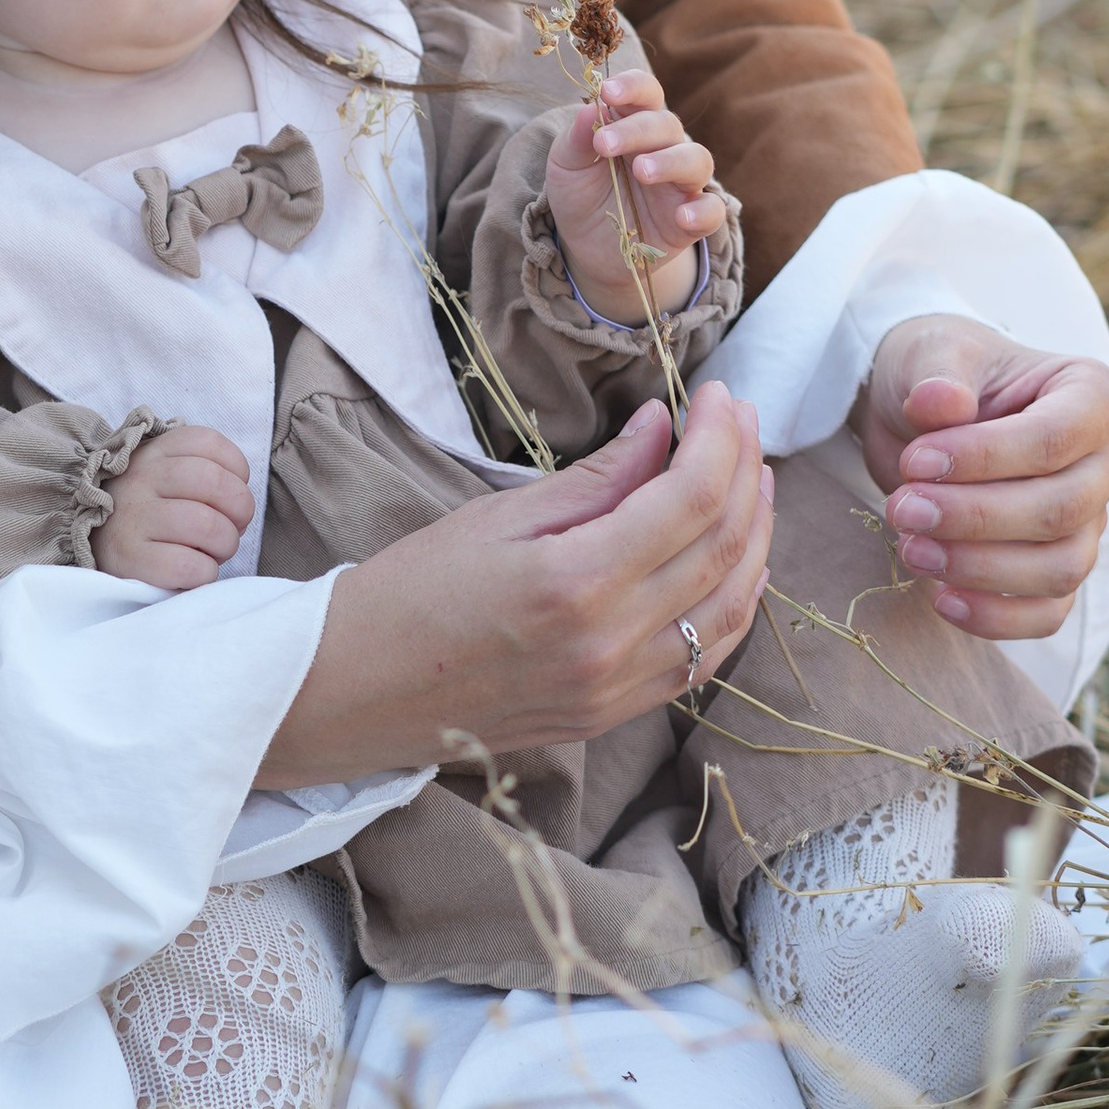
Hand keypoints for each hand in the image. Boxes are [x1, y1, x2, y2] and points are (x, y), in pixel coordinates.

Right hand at [94, 424, 253, 591]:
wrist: (91, 544)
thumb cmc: (146, 512)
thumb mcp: (163, 476)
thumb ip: (203, 472)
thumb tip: (240, 502)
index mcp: (154, 452)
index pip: (209, 443)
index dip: (236, 470)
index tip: (231, 492)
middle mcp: (141, 478)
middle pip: (215, 482)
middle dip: (240, 510)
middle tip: (232, 527)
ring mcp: (133, 518)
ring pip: (207, 525)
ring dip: (225, 544)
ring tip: (213, 551)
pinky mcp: (130, 558)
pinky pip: (188, 565)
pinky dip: (204, 572)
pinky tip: (194, 570)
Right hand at [262, 386, 773, 783]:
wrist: (351, 693)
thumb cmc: (407, 594)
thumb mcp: (494, 516)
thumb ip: (594, 479)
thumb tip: (664, 429)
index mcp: (576, 583)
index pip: (689, 498)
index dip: (720, 437)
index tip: (720, 393)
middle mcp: (611, 643)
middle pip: (723, 548)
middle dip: (746, 472)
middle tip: (742, 421)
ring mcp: (618, 689)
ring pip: (731, 608)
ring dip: (756, 537)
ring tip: (755, 480)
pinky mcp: (613, 715)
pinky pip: (703, 659)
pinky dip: (734, 603)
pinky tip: (737, 562)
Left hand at [545, 64, 722, 318]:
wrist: (586, 247)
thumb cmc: (580, 192)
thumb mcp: (566, 165)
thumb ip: (577, 139)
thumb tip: (589, 108)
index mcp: (634, 123)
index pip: (646, 92)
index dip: (632, 87)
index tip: (607, 92)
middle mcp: (664, 147)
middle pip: (667, 125)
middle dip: (637, 130)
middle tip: (605, 144)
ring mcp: (682, 183)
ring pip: (697, 160)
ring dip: (671, 162)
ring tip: (642, 171)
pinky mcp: (692, 220)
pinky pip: (713, 210)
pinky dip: (703, 211)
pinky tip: (683, 217)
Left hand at [853, 316, 1108, 639]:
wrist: (926, 416)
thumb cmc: (939, 374)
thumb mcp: (930, 354)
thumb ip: (936, 374)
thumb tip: (940, 402)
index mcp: (1095, 395)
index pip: (1053, 441)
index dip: (984, 460)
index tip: (914, 462)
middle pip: (1060, 510)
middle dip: (973, 518)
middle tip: (902, 509)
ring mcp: (1092, 520)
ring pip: (1060, 568)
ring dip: (979, 569)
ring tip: (910, 548)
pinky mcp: (1060, 568)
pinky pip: (1048, 613)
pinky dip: (997, 618)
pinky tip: (939, 599)